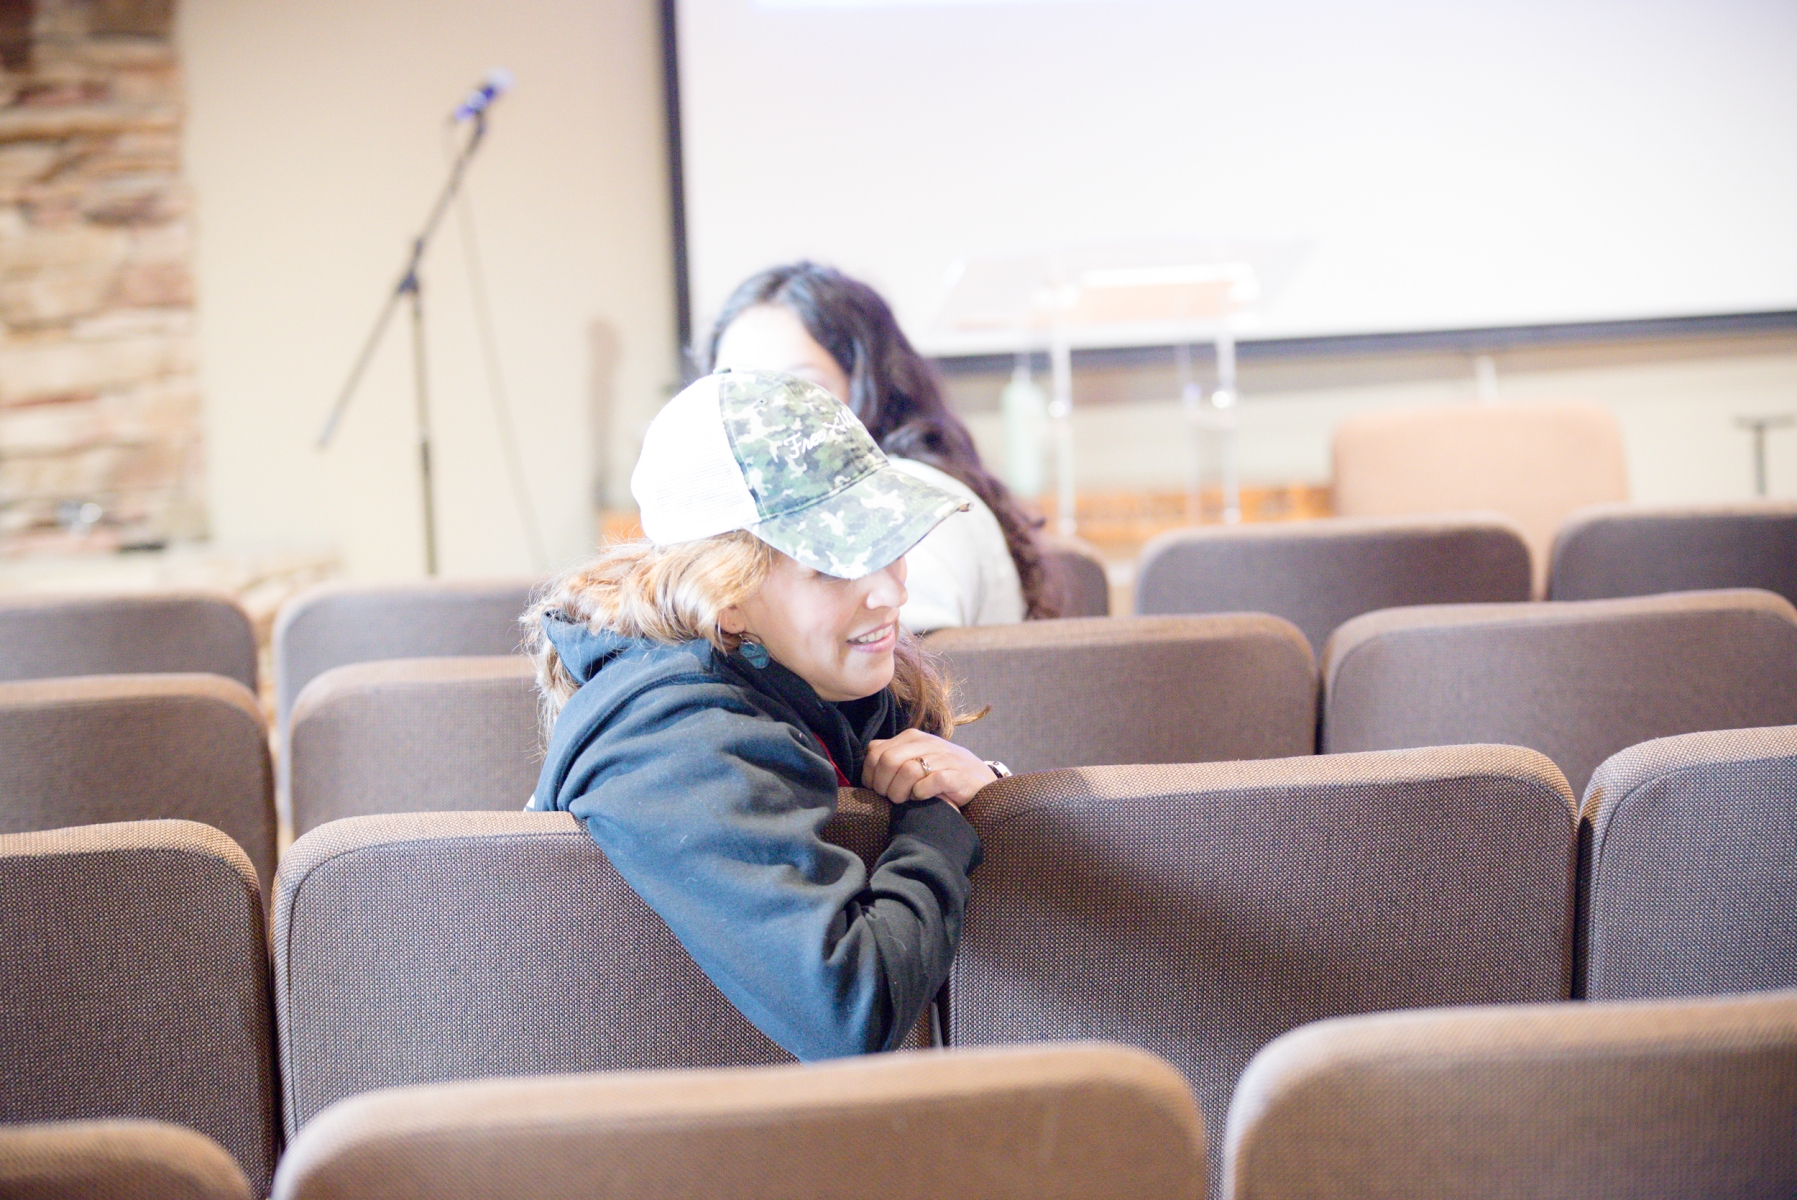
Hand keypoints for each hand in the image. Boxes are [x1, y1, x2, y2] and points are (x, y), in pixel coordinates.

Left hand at [862, 729, 996, 809]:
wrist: (978, 778)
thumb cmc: (941, 770)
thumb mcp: (915, 756)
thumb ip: (892, 755)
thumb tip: (868, 763)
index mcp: (911, 738)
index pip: (875, 752)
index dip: (870, 775)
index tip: (876, 789)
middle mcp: (925, 743)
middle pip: (888, 761)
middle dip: (883, 785)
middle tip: (890, 798)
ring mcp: (942, 757)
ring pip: (907, 771)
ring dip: (900, 792)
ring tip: (906, 799)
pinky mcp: (956, 774)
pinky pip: (929, 783)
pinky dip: (921, 793)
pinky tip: (922, 797)